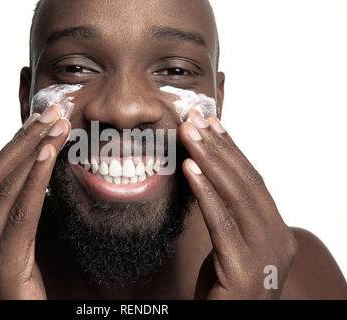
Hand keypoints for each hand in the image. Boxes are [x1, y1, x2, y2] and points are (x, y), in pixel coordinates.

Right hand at [0, 105, 69, 299]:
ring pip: (7, 186)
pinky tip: (49, 154)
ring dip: (35, 149)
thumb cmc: (13, 282)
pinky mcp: (3, 262)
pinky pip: (22, 211)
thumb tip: (33, 174)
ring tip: (58, 124)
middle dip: (26, 137)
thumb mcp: (3, 241)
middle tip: (52, 110)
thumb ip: (8, 211)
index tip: (37, 120)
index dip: (14, 144)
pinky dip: (36, 178)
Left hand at [179, 110, 297, 299]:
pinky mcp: (244, 271)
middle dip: (219, 147)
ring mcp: (265, 256)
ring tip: (189, 134)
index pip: (253, 181)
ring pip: (237, 197)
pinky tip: (190, 170)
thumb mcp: (231, 245)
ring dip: (211, 160)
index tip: (212, 123)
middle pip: (247, 182)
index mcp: (276, 231)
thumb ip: (228, 216)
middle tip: (195, 119)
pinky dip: (206, 193)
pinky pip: (223, 223)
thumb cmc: (225, 288)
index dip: (232, 149)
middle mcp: (278, 239)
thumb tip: (207, 176)